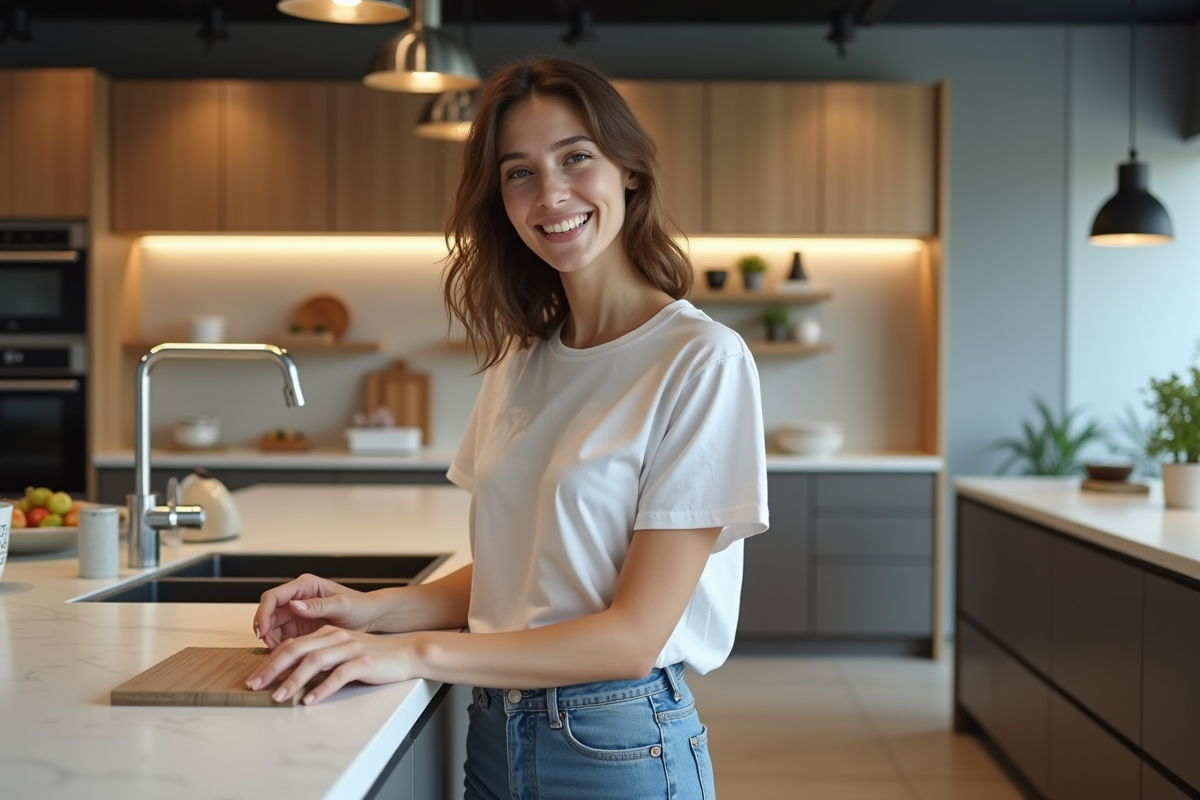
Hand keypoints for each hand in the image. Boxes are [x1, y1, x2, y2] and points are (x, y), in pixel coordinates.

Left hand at [245, 625, 416, 704]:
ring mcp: (349, 649)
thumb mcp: (341, 652)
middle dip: (272, 669)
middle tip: (256, 685)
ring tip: (279, 696)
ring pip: (314, 662)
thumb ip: (318, 658)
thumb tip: (290, 676)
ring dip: (293, 680)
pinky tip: (311, 700)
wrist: (406, 653)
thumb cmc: (373, 656)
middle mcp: (335, 638)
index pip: (292, 645)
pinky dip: (322, 689)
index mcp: (327, 634)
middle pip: (297, 650)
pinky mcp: (363, 662)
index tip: (254, 678)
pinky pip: (339, 675)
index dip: (270, 661)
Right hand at [252, 573, 378, 649]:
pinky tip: (285, 656)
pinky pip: (282, 637)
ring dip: (270, 639)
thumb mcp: (342, 605)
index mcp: (305, 586)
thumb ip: (319, 605)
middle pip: (268, 612)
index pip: (273, 597)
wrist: (370, 618)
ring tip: (278, 654)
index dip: (264, 613)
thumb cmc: (359, 606)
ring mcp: (297, 614)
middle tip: (269, 646)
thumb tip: (294, 605)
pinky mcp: (300, 628)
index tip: (264, 631)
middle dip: (264, 629)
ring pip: (272, 626)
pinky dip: (280, 646)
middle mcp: (297, 598)